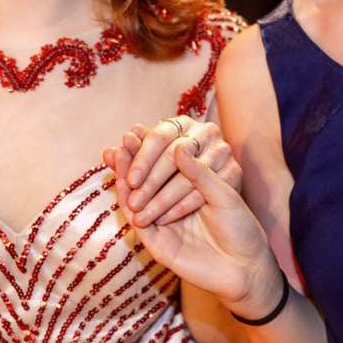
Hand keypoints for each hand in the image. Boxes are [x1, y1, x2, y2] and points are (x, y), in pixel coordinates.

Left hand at [101, 117, 240, 226]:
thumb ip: (129, 162)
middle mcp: (205, 130)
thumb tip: (106, 153)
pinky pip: (204, 190)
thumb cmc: (174, 182)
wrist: (215, 212)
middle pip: (172, 155)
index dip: (141, 158)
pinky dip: (181, 206)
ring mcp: (223, 149)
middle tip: (131, 204)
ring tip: (143, 215)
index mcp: (182, 123)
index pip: (159, 136)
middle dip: (149, 182)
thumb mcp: (150, 171)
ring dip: (162, 198)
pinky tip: (165, 218)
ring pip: (187, 175)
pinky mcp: (235, 171)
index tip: (127, 181)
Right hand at [115, 144, 278, 309]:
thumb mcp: (224, 194)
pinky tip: (121, 180)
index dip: (150, 147)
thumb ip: (199, 173)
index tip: (138, 128)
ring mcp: (161, 223)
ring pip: (136, 196)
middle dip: (133, 158)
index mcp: (189, 188)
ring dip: (125, 174)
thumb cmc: (240, 228)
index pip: (164, 163)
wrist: (245, 268)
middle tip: (125, 138)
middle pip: (145, 178)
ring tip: (118, 152)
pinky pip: (136, 218)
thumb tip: (179, 146)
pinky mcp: (156, 242)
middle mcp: (171, 203)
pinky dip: (126, 199)